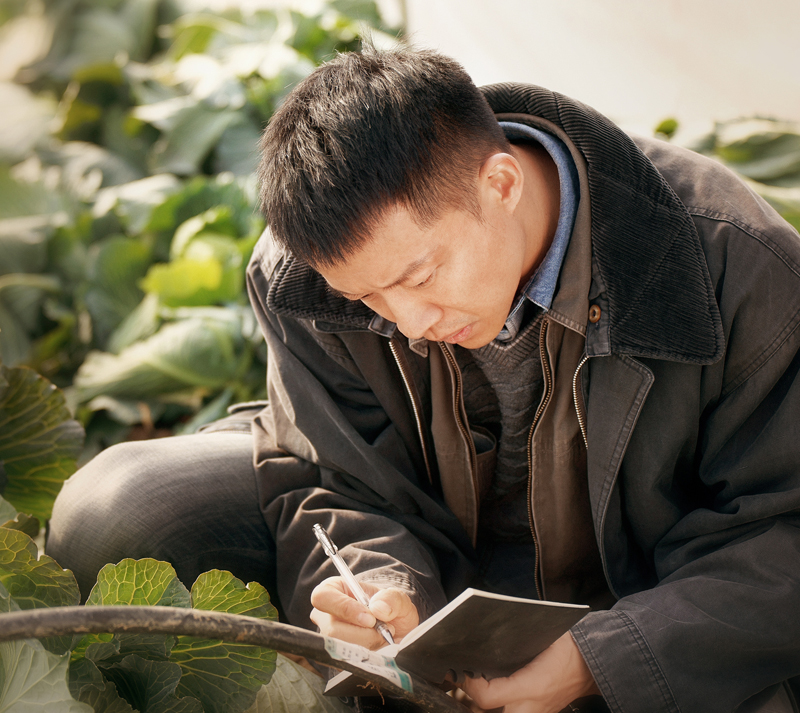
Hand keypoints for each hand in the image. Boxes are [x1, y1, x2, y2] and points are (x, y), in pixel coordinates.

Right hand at [309, 576, 419, 648]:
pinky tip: (377, 647)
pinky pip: (347, 662)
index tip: (370, 619)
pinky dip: (367, 657)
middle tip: (383, 630)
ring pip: (340, 648)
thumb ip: (390, 598)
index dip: (345, 609)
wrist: (397, 629)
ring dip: (368, 645)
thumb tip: (378, 609)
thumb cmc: (390, 608)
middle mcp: (325, 614)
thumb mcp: (397, 597)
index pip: (324, 597)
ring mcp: (328, 638)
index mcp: (334, 589)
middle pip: (331, 630)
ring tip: (382, 636)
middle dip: (363, 635)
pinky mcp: (336, 657)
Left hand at [462, 632, 599, 712]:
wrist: (592, 664)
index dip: (469, 684)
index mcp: (530, 687)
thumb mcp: (538, 640)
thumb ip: (511, 646)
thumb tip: (484, 640)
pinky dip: (499, 706)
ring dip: (484, 705)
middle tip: (462, 683)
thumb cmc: (568, 648)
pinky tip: (493, 694)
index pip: (487, 696)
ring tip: (473, 688)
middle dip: (473, 701)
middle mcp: (530, 707)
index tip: (462, 670)